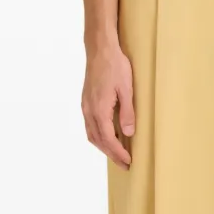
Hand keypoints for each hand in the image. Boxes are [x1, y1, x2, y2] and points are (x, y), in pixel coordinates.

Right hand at [82, 40, 134, 169]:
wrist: (100, 49)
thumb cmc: (115, 66)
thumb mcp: (127, 89)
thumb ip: (127, 112)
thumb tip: (128, 133)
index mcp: (99, 109)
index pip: (108, 138)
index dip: (118, 152)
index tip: (128, 161)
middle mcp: (89, 110)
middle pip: (98, 140)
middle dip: (111, 154)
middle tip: (125, 164)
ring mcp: (85, 106)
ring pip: (91, 134)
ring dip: (103, 146)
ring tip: (117, 154)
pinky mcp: (86, 101)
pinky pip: (90, 125)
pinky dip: (98, 136)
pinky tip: (107, 137)